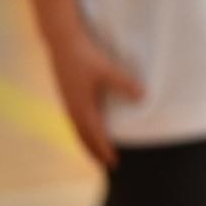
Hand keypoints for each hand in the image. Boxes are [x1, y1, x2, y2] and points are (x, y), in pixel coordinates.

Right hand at [50, 31, 142, 168]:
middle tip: (106, 165)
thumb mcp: (108, 70)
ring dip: (87, 142)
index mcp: (82, 107)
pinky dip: (82, 129)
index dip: (105, 150)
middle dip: (94, 152)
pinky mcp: (67, 94)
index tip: (114, 163)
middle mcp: (72, 108)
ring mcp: (68, 101)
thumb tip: (143, 98)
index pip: (95, 136)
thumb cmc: (85, 55)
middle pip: (83, 137)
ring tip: (96, 152)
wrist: (61, 41)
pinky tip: (87, 126)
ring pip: (77, 129)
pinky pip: (74, 119)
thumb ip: (125, 84)